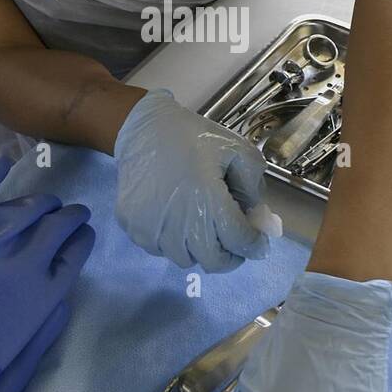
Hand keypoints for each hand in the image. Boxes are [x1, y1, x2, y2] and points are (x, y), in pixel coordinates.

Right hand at [113, 88, 271, 271]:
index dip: (254, 246)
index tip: (258, 243)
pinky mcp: (134, 228)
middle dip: (230, 256)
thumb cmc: (191, 138)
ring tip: (201, 228)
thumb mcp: (235, 148)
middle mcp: (181, 222)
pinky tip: (175, 221)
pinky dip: (172, 243)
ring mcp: (153, 228)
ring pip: (185, 258)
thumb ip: (252, 182)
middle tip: (232, 243)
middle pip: (214, 262)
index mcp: (209, 201)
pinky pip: (159, 250)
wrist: (143, 129)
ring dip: (199, 249)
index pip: (239, 241)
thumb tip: (255, 214)